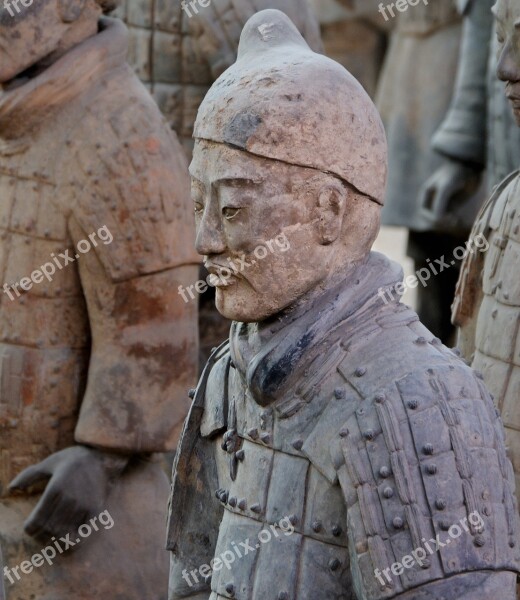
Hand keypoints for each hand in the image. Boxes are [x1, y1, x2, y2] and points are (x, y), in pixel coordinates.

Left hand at [9, 445, 128, 540]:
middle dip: (41, 537)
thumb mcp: (49, 463)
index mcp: (55, 488)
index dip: (30, 529)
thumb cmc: (72, 459)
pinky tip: (68, 541)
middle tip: (40, 535)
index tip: (30, 528)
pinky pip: (83, 533)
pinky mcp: (95, 510)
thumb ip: (29, 475)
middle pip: (49, 529)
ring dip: (55, 540)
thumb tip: (11, 488)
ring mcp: (83, 505)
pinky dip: (73, 542)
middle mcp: (69, 499)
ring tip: (52, 538)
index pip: (37, 520)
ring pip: (64, 533)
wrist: (102, 455)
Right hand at [420, 160, 481, 227]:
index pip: (423, 213)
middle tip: (452, 221)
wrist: (471, 167)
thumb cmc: (456, 175)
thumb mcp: (445, 189)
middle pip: (430, 219)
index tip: (443, 218)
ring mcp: (443, 203)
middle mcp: (433, 200)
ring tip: (456, 222)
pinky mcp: (454, 206)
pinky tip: (458, 221)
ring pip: (440, 221)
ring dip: (446, 225)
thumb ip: (439, 205)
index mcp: (426, 194)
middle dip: (439, 223)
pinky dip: (452, 222)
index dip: (431, 219)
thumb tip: (436, 220)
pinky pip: (449, 219)